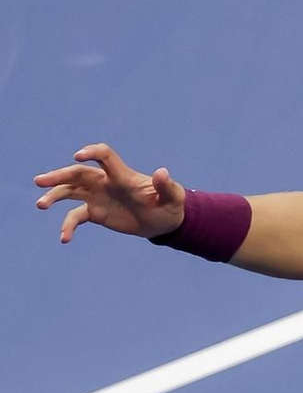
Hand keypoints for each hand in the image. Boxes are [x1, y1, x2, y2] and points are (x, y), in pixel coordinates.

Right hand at [32, 143, 185, 241]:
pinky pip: (76, 217)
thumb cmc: (169, 205)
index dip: (91, 153)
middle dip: (58, 176)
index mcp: (121, 175)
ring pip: (70, 192)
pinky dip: (68, 226)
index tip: (78, 156)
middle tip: (40, 182)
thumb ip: (166, 185)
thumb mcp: (173, 197)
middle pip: (77, 174)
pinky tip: (64, 238)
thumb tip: (162, 173)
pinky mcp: (96, 213)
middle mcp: (105, 182)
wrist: (163, 222)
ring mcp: (98, 197)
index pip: (104, 156)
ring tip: (40, 205)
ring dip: (54, 196)